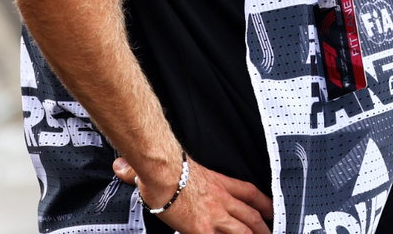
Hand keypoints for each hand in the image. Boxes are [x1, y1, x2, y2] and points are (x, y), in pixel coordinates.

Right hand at [114, 155, 273, 233]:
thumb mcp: (168, 165)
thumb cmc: (164, 167)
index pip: (249, 192)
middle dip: (264, 225)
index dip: (263, 201)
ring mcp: (215, 215)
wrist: (163, 172)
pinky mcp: (203, 229)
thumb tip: (120, 166)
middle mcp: (222, 199)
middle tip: (272, 231)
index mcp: (219, 182)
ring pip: (245, 230)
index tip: (271, 208)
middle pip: (252, 214)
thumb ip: (147, 170)